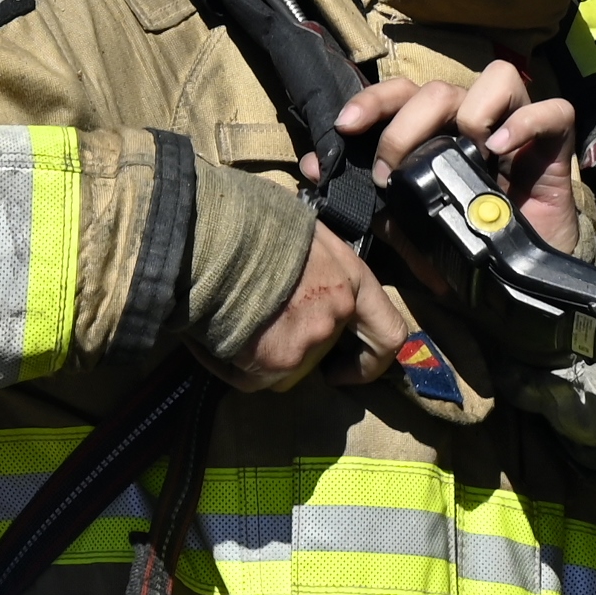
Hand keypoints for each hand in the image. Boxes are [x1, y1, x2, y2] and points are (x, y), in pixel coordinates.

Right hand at [217, 220, 414, 391]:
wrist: (207, 234)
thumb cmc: (248, 217)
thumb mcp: (301, 230)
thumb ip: (318, 263)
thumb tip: (306, 274)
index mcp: (352, 279)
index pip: (389, 334)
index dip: (371, 360)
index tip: (342, 368)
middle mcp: (337, 313)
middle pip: (321, 349)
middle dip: (293, 345)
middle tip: (261, 327)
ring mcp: (308, 340)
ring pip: (285, 364)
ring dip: (259, 349)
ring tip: (227, 316)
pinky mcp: (275, 363)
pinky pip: (252, 377)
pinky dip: (231, 364)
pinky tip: (210, 333)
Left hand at [336, 60, 581, 253]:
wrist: (520, 286)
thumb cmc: (468, 248)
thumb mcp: (410, 232)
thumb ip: (371, 201)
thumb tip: (315, 167)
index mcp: (439, 134)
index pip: (403, 96)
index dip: (373, 101)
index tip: (345, 127)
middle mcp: (475, 121)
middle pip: (438, 89)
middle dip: (406, 123)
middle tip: (392, 168)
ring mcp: (516, 129)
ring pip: (496, 79)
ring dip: (471, 111)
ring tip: (466, 153)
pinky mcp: (556, 145)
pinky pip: (551, 111)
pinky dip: (525, 122)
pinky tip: (500, 149)